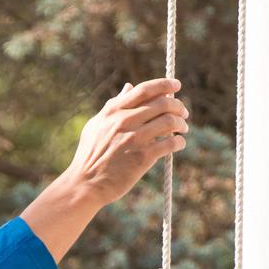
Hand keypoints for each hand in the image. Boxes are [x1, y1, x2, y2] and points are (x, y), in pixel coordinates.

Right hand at [63, 78, 188, 208]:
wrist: (85, 183)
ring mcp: (135, 139)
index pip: (144, 90)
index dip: (164, 84)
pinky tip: (179, 144)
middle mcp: (125, 121)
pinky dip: (179, 142)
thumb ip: (113, 105)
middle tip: (183, 112)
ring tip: (183, 128)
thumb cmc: (89, 155)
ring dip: (181, 123)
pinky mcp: (142, 157)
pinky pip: (170, 143)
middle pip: (162, 103)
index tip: (176, 85)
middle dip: (178, 105)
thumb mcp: (96, 125)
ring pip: (169, 121)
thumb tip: (128, 87)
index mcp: (114, 111)